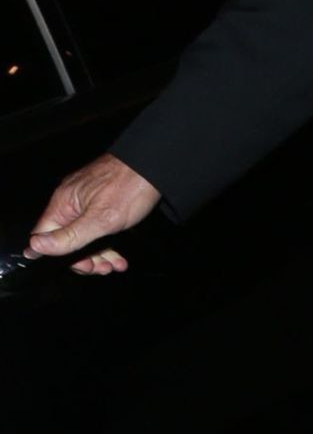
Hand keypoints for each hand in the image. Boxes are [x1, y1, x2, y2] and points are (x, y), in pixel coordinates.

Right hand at [28, 155, 160, 274]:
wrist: (156, 165)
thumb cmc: (130, 188)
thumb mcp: (100, 219)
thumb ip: (69, 236)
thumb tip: (34, 247)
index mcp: (63, 203)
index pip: (44, 236)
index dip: (58, 256)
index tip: (82, 266)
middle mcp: (71, 201)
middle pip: (65, 238)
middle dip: (84, 258)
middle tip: (102, 269)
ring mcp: (87, 201)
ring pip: (84, 235)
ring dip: (99, 254)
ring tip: (114, 266)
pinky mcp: (102, 202)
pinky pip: (97, 227)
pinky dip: (107, 243)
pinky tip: (119, 258)